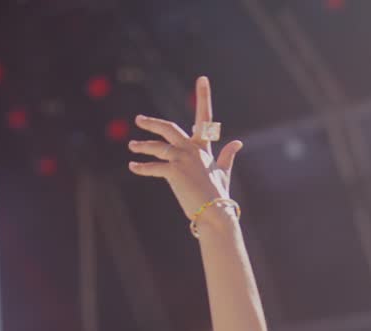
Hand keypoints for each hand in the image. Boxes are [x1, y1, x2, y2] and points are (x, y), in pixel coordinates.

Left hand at [127, 76, 242, 222]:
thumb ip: (227, 156)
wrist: (216, 212)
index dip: (204, 97)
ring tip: (132, 146)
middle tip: (139, 119)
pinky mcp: (174, 172)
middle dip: (152, 123)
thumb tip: (238, 143)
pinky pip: (154, 167)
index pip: (205, 118)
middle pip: (169, 129)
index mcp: (203, 148)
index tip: (202, 78)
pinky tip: (133, 166)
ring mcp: (183, 159)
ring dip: (142, 146)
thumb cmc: (219, 195)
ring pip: (158, 147)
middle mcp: (192, 149)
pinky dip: (142, 167)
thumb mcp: (223, 172)